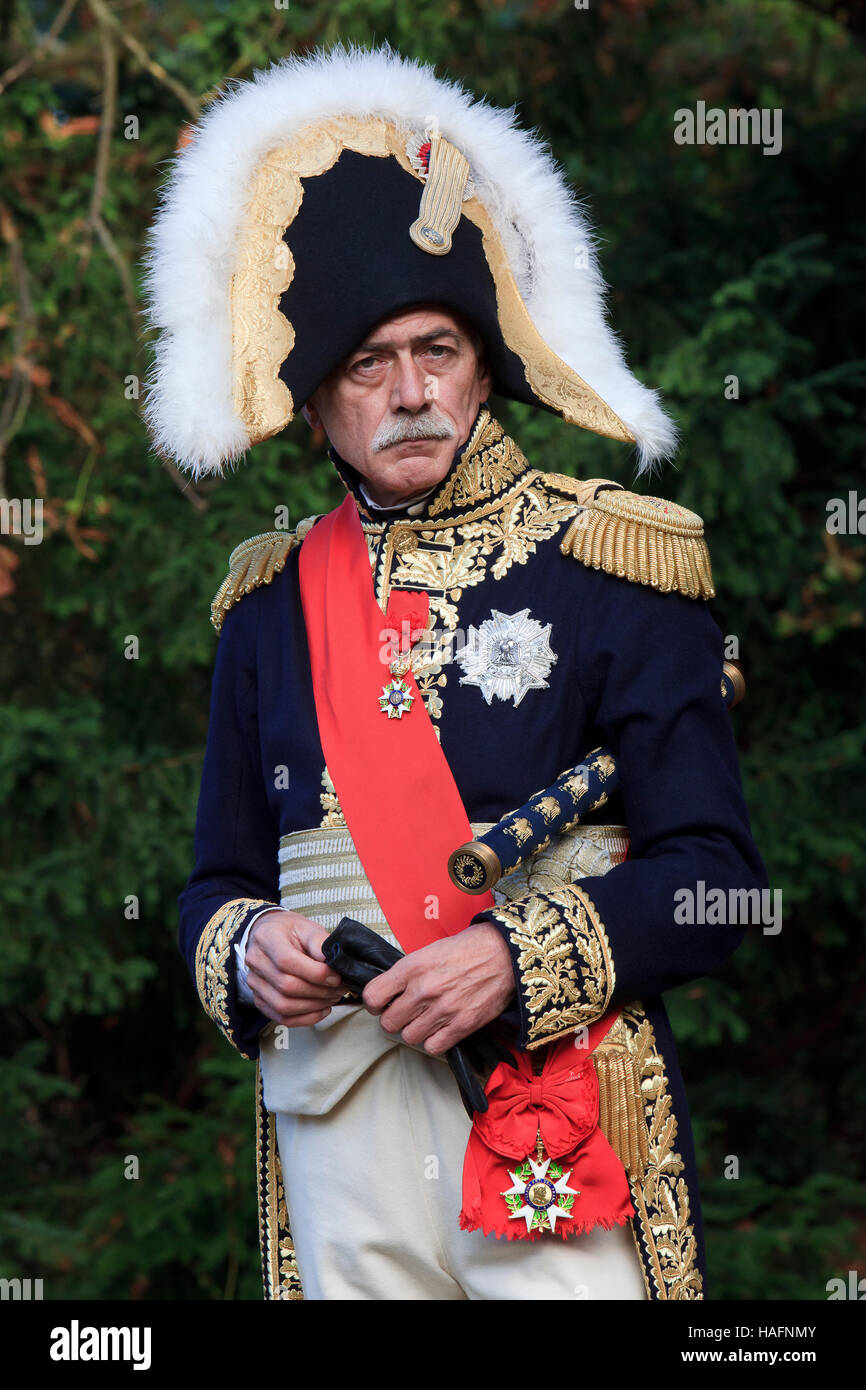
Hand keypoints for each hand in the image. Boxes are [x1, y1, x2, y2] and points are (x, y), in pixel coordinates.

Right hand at [245, 910, 345, 1027]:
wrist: (270, 935)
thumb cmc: (289, 931)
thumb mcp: (306, 927)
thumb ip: (319, 941)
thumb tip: (332, 959)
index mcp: (267, 938)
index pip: (287, 961)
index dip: (314, 972)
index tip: (335, 976)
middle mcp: (256, 961)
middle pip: (286, 986)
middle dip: (319, 991)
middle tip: (339, 988)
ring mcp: (255, 983)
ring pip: (284, 1005)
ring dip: (314, 1006)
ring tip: (332, 997)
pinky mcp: (259, 999)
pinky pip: (282, 1017)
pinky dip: (306, 1018)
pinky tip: (322, 1009)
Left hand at [361, 923, 514, 1055]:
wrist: (503, 954)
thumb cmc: (466, 949)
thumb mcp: (428, 951)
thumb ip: (407, 973)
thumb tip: (389, 991)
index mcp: (412, 967)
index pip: (373, 997)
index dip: (374, 1003)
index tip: (382, 1003)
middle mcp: (424, 990)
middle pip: (388, 1023)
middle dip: (394, 1019)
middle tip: (405, 1013)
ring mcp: (442, 1010)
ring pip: (409, 1037)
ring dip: (414, 1030)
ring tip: (425, 1020)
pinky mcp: (461, 1026)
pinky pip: (432, 1047)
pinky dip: (433, 1041)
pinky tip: (439, 1029)